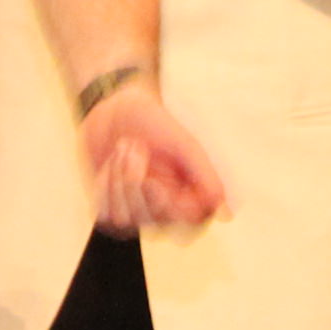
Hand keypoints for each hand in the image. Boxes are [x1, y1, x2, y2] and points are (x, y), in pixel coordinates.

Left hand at [81, 77, 226, 234]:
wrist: (118, 106)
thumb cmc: (155, 122)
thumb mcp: (185, 144)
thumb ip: (205, 176)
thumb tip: (226, 212)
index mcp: (190, 195)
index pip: (191, 223)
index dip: (169, 206)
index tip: (152, 181)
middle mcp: (166, 210)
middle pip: (153, 220)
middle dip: (136, 182)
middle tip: (136, 147)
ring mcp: (137, 213)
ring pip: (124, 219)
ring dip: (118, 178)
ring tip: (123, 149)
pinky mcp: (110, 209)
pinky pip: (104, 214)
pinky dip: (104, 184)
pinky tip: (109, 163)